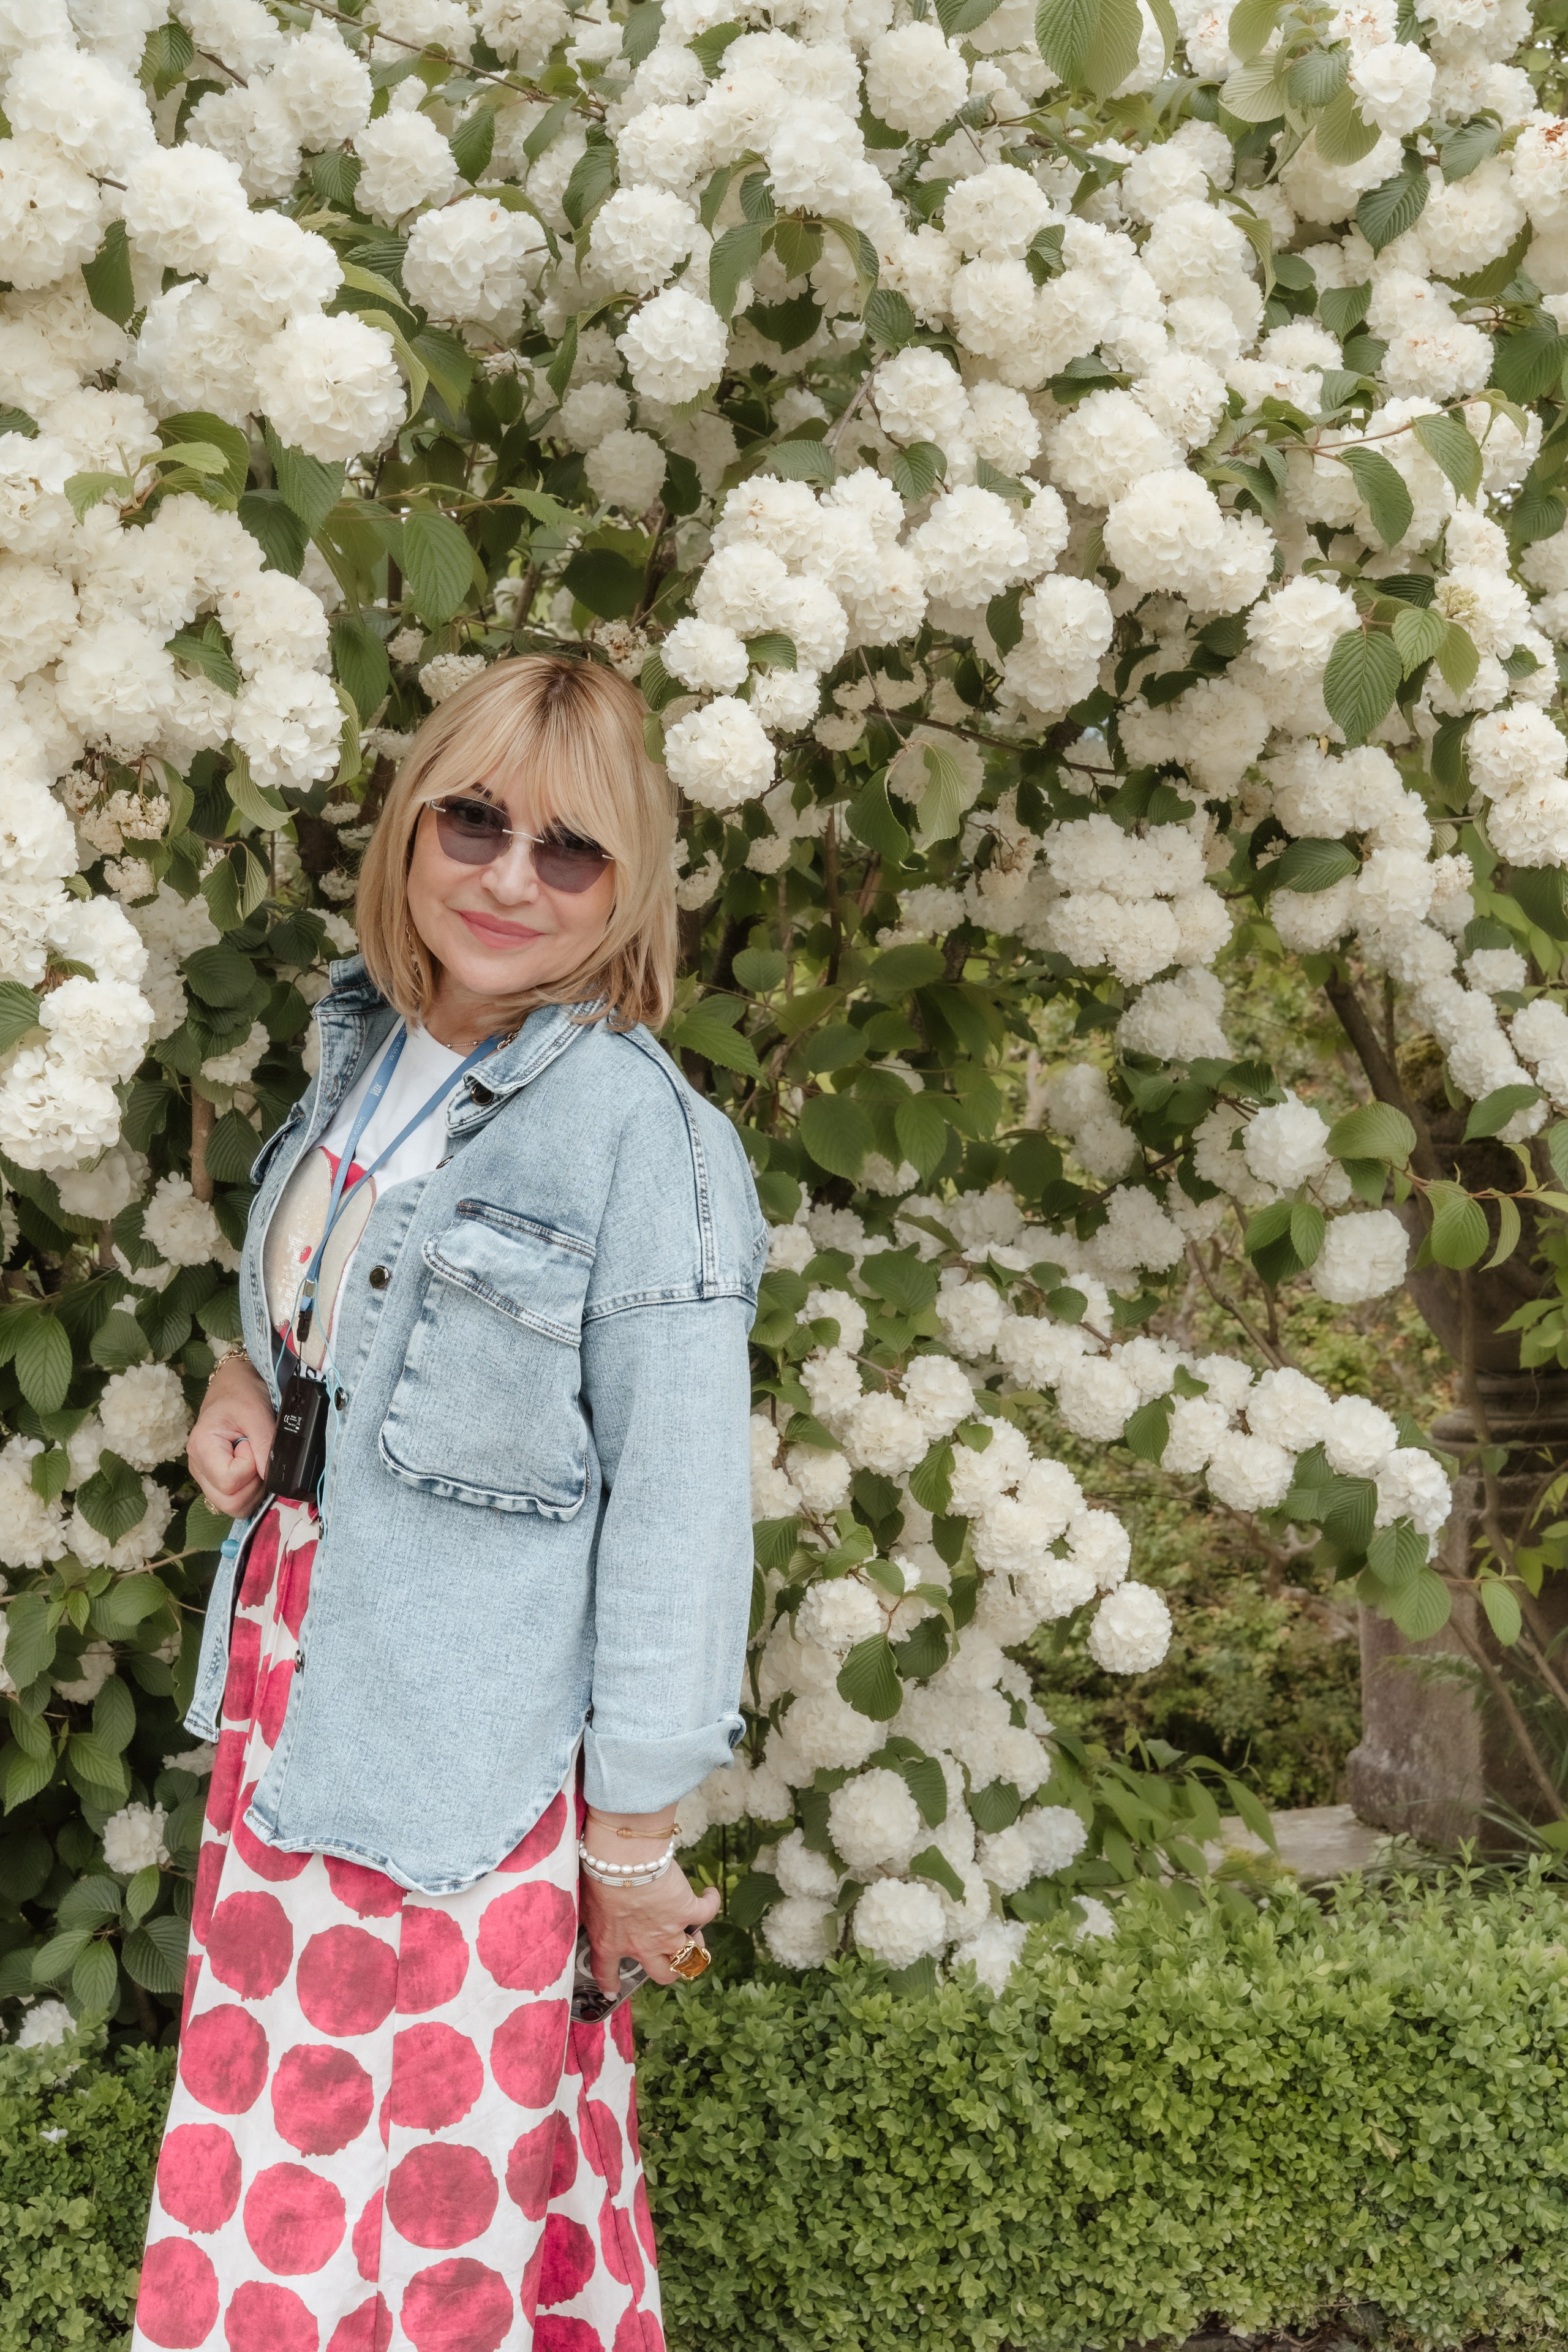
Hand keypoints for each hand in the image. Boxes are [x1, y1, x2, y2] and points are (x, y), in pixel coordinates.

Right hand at [188, 1355, 274, 1518]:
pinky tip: (253, 1467)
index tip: (254, 1444)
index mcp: (202, 1447)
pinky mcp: (214, 1479)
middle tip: (258, 1455)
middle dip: (253, 1484)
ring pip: (232, 1506)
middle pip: (229, 1502)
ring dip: (253, 1489)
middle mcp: (197, 1466)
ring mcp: (205, 1476)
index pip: (230, 1481)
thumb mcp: (257, 1412)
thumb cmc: (242, 1393)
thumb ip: (266, 1445)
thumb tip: (273, 1478)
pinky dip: (249, 1491)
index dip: (251, 1468)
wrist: (233, 1384)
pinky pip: (233, 1500)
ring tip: (255, 1458)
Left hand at [580, 1863, 719, 1993]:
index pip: (606, 1972)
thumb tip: (592, 1911)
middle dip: (670, 1971)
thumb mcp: (585, 1903)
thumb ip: (591, 1916)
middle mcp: (641, 1945)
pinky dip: (710, 1903)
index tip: (611, 1991)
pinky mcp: (686, 1911)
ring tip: (697, 1935)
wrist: (623, 1862)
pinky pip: (707, 1914)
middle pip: (663, 1974)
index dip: (610, 1984)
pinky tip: (708, 1895)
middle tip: (673, 1960)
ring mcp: (667, 1932)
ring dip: (696, 1947)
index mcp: (610, 1943)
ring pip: (690, 1955)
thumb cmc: (598, 1876)